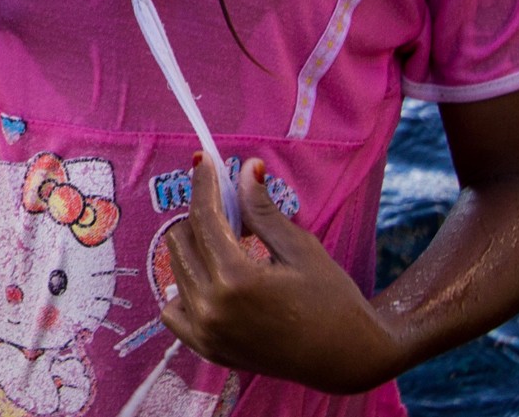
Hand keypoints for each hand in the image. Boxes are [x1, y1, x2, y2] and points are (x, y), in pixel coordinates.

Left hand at [159, 154, 400, 394]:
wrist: (344, 357)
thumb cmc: (331, 298)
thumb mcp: (299, 247)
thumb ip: (263, 211)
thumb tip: (246, 169)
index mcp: (236, 280)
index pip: (204, 218)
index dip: (204, 184)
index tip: (204, 160)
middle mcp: (212, 309)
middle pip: (181, 241)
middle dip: (201, 215)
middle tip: (230, 209)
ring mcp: (206, 334)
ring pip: (174, 270)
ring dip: (194, 247)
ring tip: (228, 243)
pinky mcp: (207, 350)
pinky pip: (174, 310)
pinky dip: (185, 288)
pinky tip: (213, 279)